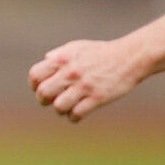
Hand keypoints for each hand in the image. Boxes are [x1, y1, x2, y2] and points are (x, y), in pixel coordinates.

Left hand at [29, 38, 143, 120]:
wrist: (129, 57)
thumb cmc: (101, 52)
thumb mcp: (77, 47)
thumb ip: (59, 54)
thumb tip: (45, 61)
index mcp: (62, 59)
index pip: (35, 75)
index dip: (34, 85)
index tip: (39, 88)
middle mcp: (70, 73)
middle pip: (43, 93)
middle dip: (43, 100)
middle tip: (51, 100)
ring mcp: (84, 86)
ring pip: (58, 107)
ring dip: (60, 110)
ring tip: (66, 107)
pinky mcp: (97, 98)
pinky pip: (76, 114)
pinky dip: (73, 117)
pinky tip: (77, 113)